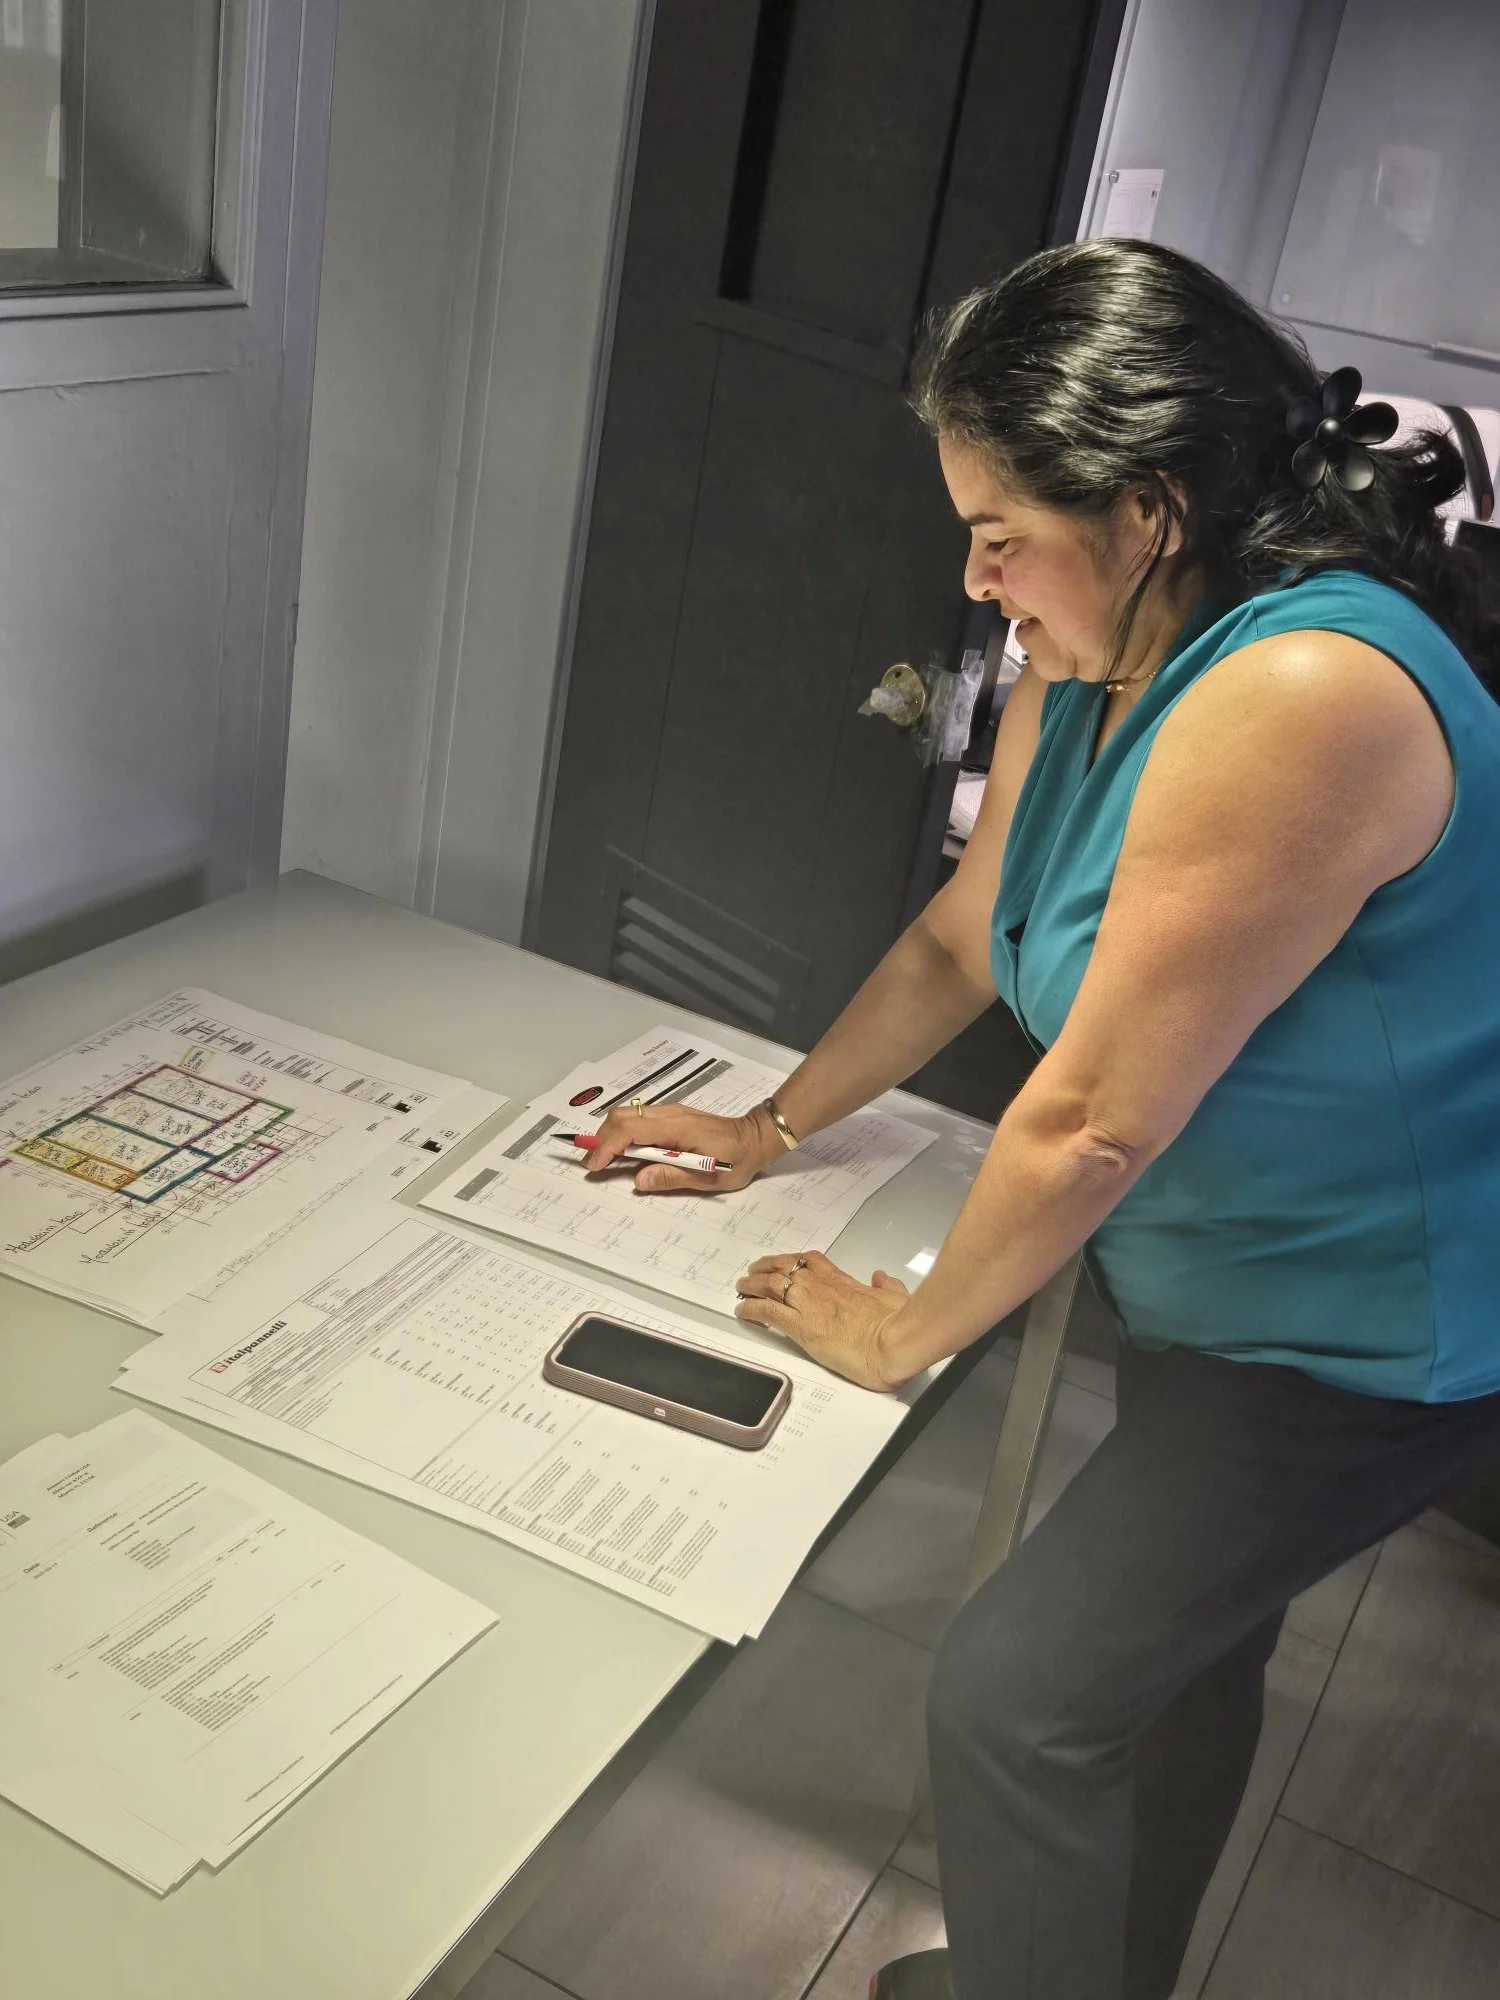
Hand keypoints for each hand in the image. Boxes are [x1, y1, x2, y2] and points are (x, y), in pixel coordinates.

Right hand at [584, 1100, 783, 1193]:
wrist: (754, 1137)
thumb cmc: (735, 1159)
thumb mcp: (707, 1177)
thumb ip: (671, 1177)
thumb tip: (638, 1180)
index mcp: (675, 1127)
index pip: (630, 1130)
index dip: (608, 1147)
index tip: (596, 1166)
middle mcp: (668, 1114)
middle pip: (621, 1116)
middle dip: (602, 1139)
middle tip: (594, 1165)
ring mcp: (669, 1112)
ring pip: (628, 1114)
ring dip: (611, 1134)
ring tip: (605, 1159)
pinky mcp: (672, 1116)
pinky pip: (639, 1118)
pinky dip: (623, 1132)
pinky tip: (625, 1151)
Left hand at [734, 1251, 910, 1390]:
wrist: (892, 1342)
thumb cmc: (897, 1324)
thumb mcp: (896, 1296)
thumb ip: (887, 1286)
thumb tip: (883, 1278)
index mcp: (843, 1282)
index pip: (812, 1261)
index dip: (793, 1259)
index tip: (784, 1262)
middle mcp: (821, 1288)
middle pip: (784, 1267)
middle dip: (765, 1267)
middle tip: (753, 1272)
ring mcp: (809, 1305)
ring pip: (770, 1285)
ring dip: (752, 1285)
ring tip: (742, 1288)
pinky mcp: (801, 1327)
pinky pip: (768, 1311)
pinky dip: (751, 1308)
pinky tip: (742, 1310)